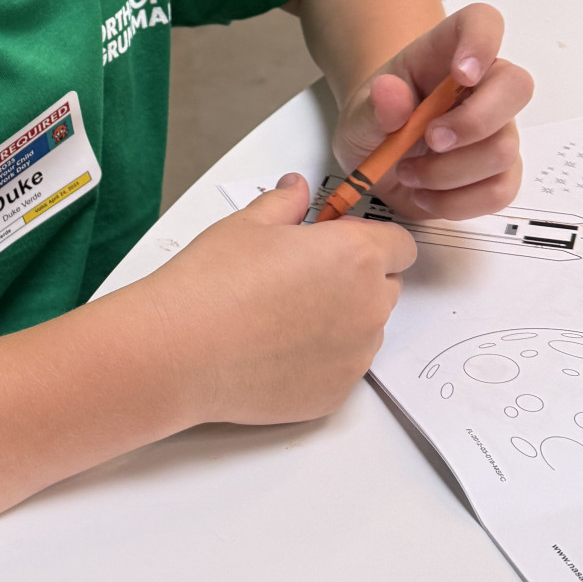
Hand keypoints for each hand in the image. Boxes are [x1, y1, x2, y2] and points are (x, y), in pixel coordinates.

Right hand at [154, 176, 415, 427]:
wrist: (181, 350)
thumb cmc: (213, 281)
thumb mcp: (248, 224)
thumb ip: (286, 202)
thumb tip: (296, 187)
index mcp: (356, 255)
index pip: (401, 245)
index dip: (371, 241)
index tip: (338, 244)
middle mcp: (369, 307)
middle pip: (387, 287)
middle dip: (358, 280)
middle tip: (303, 279)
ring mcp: (356, 357)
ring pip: (365, 331)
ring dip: (341, 321)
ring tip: (282, 319)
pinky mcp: (336, 394)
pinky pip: (342, 369)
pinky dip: (320, 360)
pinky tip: (274, 352)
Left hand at [333, 4, 532, 220]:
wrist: (376, 156)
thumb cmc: (376, 120)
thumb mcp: (358, 114)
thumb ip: (373, 106)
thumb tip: (390, 92)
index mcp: (446, 54)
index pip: (484, 22)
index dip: (482, 41)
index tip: (461, 74)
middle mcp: (483, 87)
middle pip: (517, 86)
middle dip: (473, 122)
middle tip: (430, 140)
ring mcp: (497, 129)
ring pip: (504, 149)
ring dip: (449, 171)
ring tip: (409, 172)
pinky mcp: (499, 172)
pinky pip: (500, 191)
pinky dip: (458, 202)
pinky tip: (426, 195)